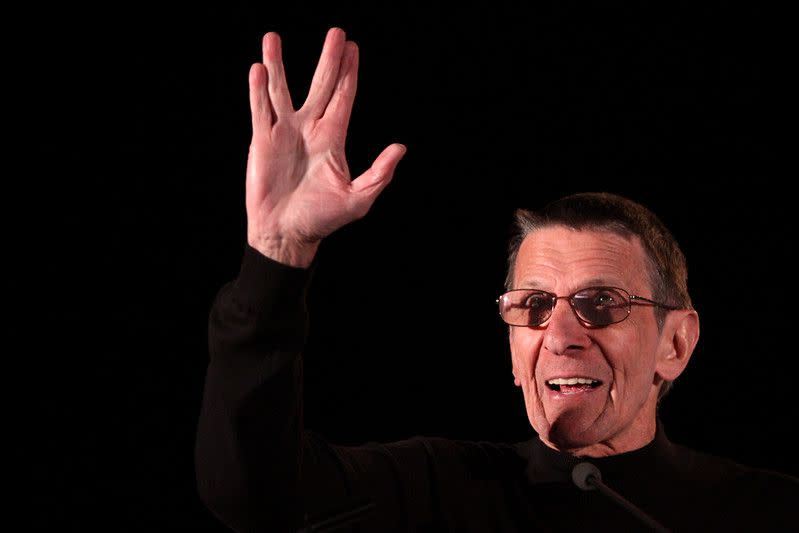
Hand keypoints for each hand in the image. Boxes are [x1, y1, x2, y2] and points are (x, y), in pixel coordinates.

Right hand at [245, 27, 405, 266]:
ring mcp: (284, 133)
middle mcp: (309, 130)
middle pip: (321, 86)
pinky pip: (259, 111)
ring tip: (272, 38)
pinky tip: (258, 69)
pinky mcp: (262, 142)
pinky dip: (258, 91)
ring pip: (281, 91)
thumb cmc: (322, 219)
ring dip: (278, 65)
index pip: (343, 98)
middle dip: (328, 60)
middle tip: (336, 33)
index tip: (353, 47)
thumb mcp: (358, 199)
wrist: (287, 234)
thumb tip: (400, 148)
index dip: (349, 73)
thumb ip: (379, 174)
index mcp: (333, 139)